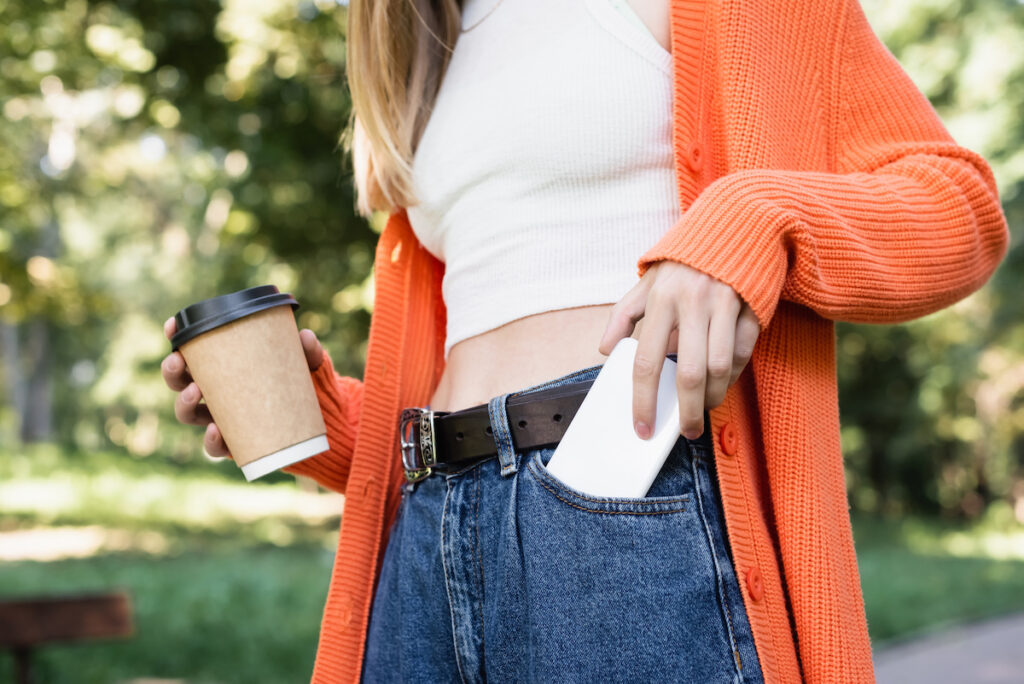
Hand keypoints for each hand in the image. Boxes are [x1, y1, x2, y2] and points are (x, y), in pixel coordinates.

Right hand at [161, 316, 324, 457]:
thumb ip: (309, 350)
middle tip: (178, 361)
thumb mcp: (309, 363)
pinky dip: (211, 441)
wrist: (321, 420)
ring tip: (195, 391)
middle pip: (180, 381)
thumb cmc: (306, 384)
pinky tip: (215, 431)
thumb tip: (305, 336)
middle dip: (172, 371)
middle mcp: (218, 391)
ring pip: (188, 414)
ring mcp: (223, 417)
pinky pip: (215, 446)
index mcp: (227, 365)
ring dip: (183, 403)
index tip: (172, 326)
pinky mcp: (235, 442)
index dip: (177, 337)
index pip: (194, 350)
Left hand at [598, 261, 759, 440]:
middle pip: (688, 373)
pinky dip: (734, 375)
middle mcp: (692, 302)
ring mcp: (725, 305)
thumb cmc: (684, 262)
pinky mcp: (751, 307)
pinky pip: (743, 353)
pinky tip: (723, 382)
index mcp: (660, 298)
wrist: (735, 225)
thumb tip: (605, 350)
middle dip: (686, 411)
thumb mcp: (647, 281)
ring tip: (702, 408)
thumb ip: (623, 315)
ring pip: (720, 368)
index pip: (646, 361)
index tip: (643, 427)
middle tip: (685, 431)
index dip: (643, 401)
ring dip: (712, 396)